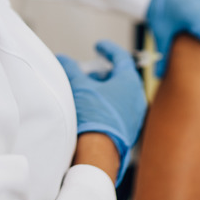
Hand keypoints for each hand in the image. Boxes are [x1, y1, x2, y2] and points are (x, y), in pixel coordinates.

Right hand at [56, 41, 146, 185]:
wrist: (98, 152)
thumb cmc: (93, 117)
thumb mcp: (79, 87)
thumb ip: (71, 69)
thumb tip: (62, 59)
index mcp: (130, 82)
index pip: (122, 58)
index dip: (108, 49)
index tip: (99, 46)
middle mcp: (137, 97)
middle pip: (121, 77)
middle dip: (102, 73)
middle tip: (87, 73)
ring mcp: (135, 115)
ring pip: (120, 94)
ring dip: (104, 89)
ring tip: (86, 91)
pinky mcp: (130, 130)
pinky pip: (120, 110)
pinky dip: (107, 104)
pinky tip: (92, 108)